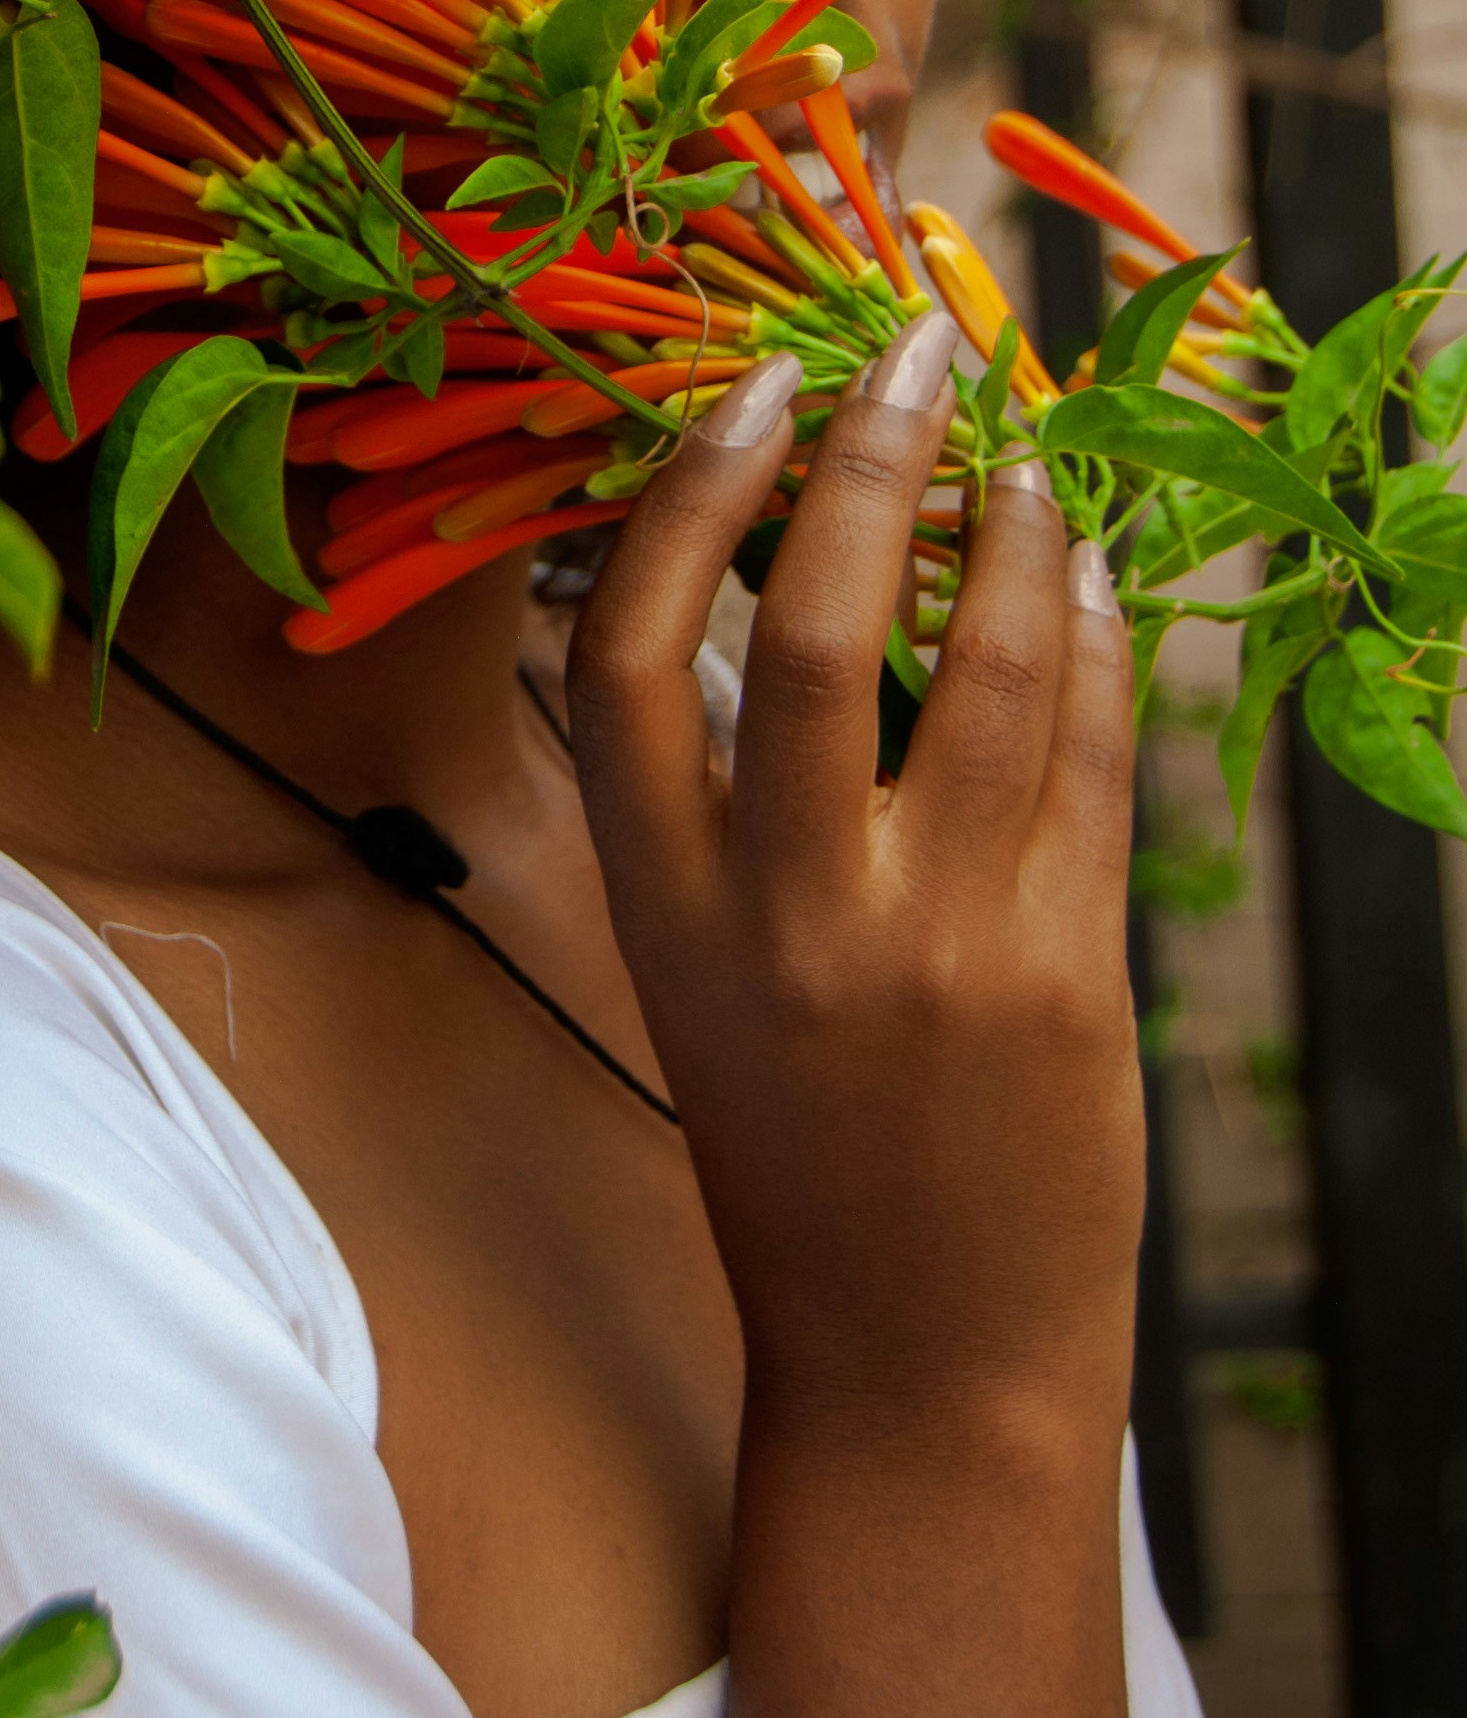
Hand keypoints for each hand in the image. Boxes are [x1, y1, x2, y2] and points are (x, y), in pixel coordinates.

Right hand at [568, 315, 1142, 1444]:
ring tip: (1021, 452)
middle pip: (812, 631)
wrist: (921, 1370)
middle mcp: (793, 921)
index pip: (624, 658)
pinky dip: (1093, 641)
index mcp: (666, 912)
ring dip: (1013, 527)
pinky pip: (1093, 759)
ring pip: (988, 669)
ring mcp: (943, 948)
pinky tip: (1085, 582)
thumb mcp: (699, 971)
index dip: (682, 503)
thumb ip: (719, 797)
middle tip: (908, 347)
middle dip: (867, 457)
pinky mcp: (1073, 976)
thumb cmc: (796, 1152)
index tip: (749, 389)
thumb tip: (767, 568)